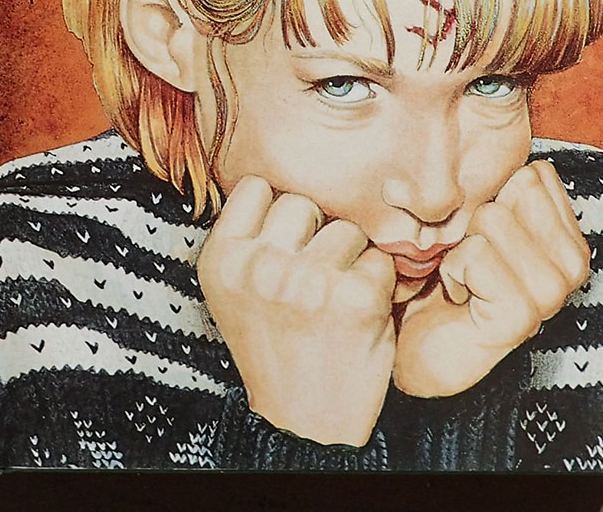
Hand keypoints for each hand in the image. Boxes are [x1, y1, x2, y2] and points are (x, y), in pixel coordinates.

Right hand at [197, 176, 397, 446]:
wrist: (304, 424)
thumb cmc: (276, 348)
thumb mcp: (237, 292)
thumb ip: (250, 237)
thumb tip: (286, 177)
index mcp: (222, 262)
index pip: (255, 187)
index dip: (275, 212)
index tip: (281, 243)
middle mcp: (260, 267)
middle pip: (302, 202)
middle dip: (314, 232)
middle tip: (310, 278)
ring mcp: (308, 281)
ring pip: (346, 228)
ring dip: (349, 258)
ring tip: (334, 298)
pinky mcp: (356, 298)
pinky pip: (380, 259)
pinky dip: (378, 283)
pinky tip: (359, 313)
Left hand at [393, 160, 588, 397]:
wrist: (420, 338)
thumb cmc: (448, 270)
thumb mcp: (479, 216)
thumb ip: (503, 186)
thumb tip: (500, 139)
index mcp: (569, 236)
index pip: (536, 174)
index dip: (495, 194)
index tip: (486, 232)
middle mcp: (571, 265)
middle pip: (518, 188)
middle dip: (478, 216)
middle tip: (473, 257)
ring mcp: (551, 294)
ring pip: (493, 219)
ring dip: (461, 246)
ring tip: (465, 278)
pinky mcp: (522, 319)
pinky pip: (476, 257)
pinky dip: (453, 271)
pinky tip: (459, 297)